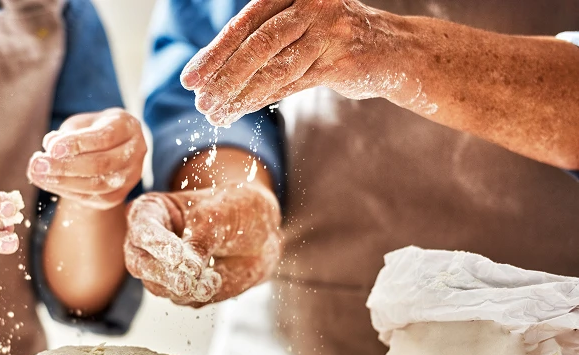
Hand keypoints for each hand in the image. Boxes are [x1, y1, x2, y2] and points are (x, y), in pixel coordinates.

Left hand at [27, 108, 146, 209]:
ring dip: (63, 181)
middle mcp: (136, 152)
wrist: (111, 149)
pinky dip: (67, 191)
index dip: (77, 143)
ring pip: (97, 185)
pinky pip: (92, 198)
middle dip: (66, 166)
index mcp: (128, 127)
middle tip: (38, 164)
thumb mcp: (81, 123)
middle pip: (101, 164)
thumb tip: (49, 145)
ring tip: (37, 174)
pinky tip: (48, 183)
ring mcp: (130, 177)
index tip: (51, 147)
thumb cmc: (93, 130)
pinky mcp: (118, 196)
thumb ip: (67, 133)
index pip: (104, 137)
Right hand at [124, 183, 282, 306]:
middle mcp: (148, 242)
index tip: (177, 255)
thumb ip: (201, 240)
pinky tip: (217, 279)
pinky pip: (182, 300)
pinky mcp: (178, 290)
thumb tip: (188, 270)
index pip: (142, 229)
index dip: (156, 243)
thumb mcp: (220, 215)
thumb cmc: (236, 210)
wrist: (262, 234)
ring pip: (158, 287)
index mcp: (151, 211)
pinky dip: (199, 294)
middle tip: (185, 282)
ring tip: (213, 279)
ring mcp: (161, 269)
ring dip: (185, 288)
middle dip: (163, 274)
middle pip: (139, 263)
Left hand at [180, 0, 424, 125]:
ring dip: (239, 96)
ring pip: (273, 69)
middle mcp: (312, 3)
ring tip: (215, 114)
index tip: (190, 79)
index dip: (214, 53)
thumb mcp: (298, 26)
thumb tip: (210, 71)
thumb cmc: (334, 38)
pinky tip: (241, 112)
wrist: (394, 50)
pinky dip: (262, 100)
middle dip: (222, 78)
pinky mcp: (342, 59)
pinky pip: (293, 84)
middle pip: (256, 45)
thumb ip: (262, 38)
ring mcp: (329, 30)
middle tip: (199, 102)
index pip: (244, 24)